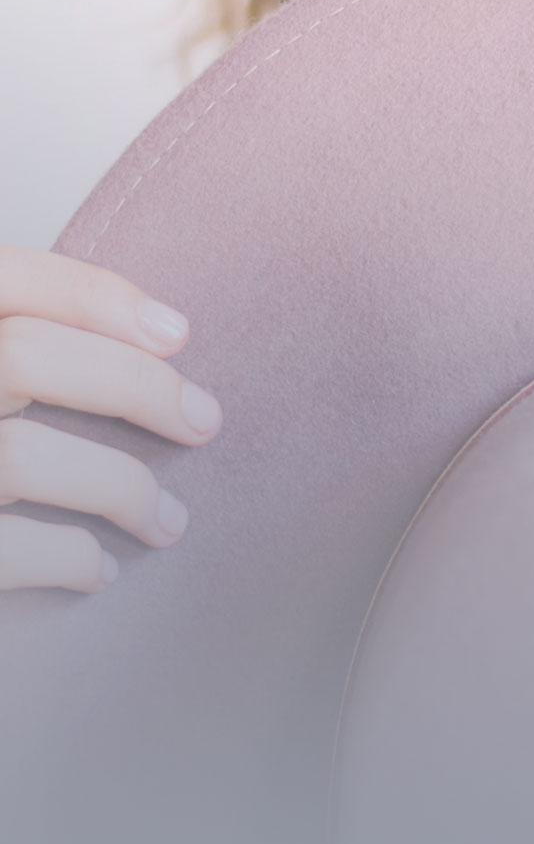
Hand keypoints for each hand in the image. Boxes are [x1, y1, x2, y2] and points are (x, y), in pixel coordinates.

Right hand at [0, 242, 221, 592]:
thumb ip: (16, 350)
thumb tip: (143, 343)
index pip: (4, 274)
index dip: (94, 295)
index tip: (175, 332)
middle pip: (26, 354)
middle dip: (135, 384)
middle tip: (203, 419)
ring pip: (23, 458)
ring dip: (120, 488)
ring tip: (168, 518)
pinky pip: (7, 550)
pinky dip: (70, 558)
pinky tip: (100, 569)